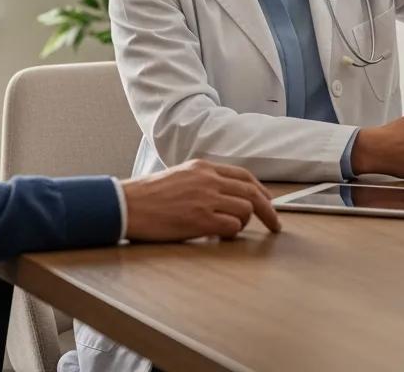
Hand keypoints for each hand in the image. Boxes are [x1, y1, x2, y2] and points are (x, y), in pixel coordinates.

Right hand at [121, 159, 280, 240]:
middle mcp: (209, 180)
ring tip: (232, 231)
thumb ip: (204, 181)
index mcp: (204, 167)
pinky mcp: (201, 220)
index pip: (244, 176)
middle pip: (252, 192)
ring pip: (246, 210)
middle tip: (275, 225)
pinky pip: (232, 227)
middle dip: (269, 210)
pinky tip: (221, 237)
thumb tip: (225, 196)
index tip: (268, 202)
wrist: (128, 204)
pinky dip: (232, 234)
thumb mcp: (180, 175)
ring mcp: (206, 199)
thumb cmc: (149, 194)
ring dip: (245, 224)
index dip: (261, 191)